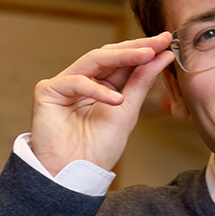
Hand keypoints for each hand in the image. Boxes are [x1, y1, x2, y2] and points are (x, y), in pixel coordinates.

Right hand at [31, 33, 173, 174]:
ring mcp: (64, 83)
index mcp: (100, 84)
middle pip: (109, 54)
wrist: (76, 175)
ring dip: (123, 57)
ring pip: (94, 59)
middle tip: (160, 40)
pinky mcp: (47, 91)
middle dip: (136, 47)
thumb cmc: (99, 149)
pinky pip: (75, 82)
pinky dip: (97, 89)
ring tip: (147, 56)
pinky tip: (117, 99)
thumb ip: (142, 82)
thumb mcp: (128, 110)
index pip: (123, 60)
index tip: (168, 40)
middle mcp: (82, 79)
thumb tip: (162, 55)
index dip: (144, 50)